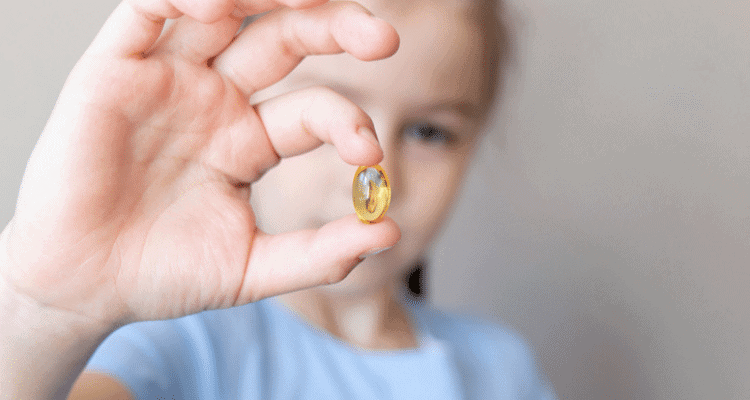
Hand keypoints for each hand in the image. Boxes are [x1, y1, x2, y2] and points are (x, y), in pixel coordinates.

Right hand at [0, 0, 399, 327]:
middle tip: (382, 36)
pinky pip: (149, 13)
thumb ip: (320, 254)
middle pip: (283, 40)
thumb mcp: (252, 268)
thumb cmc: (163, 274)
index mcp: (250, 141)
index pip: (313, 110)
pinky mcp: (116, 69)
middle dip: (334, 28)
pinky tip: (218, 4)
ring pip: (225, 11)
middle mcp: (215, 100)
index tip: (368, 152)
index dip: (346, 122)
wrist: (83, 288)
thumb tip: (389, 234)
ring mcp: (169, 80)